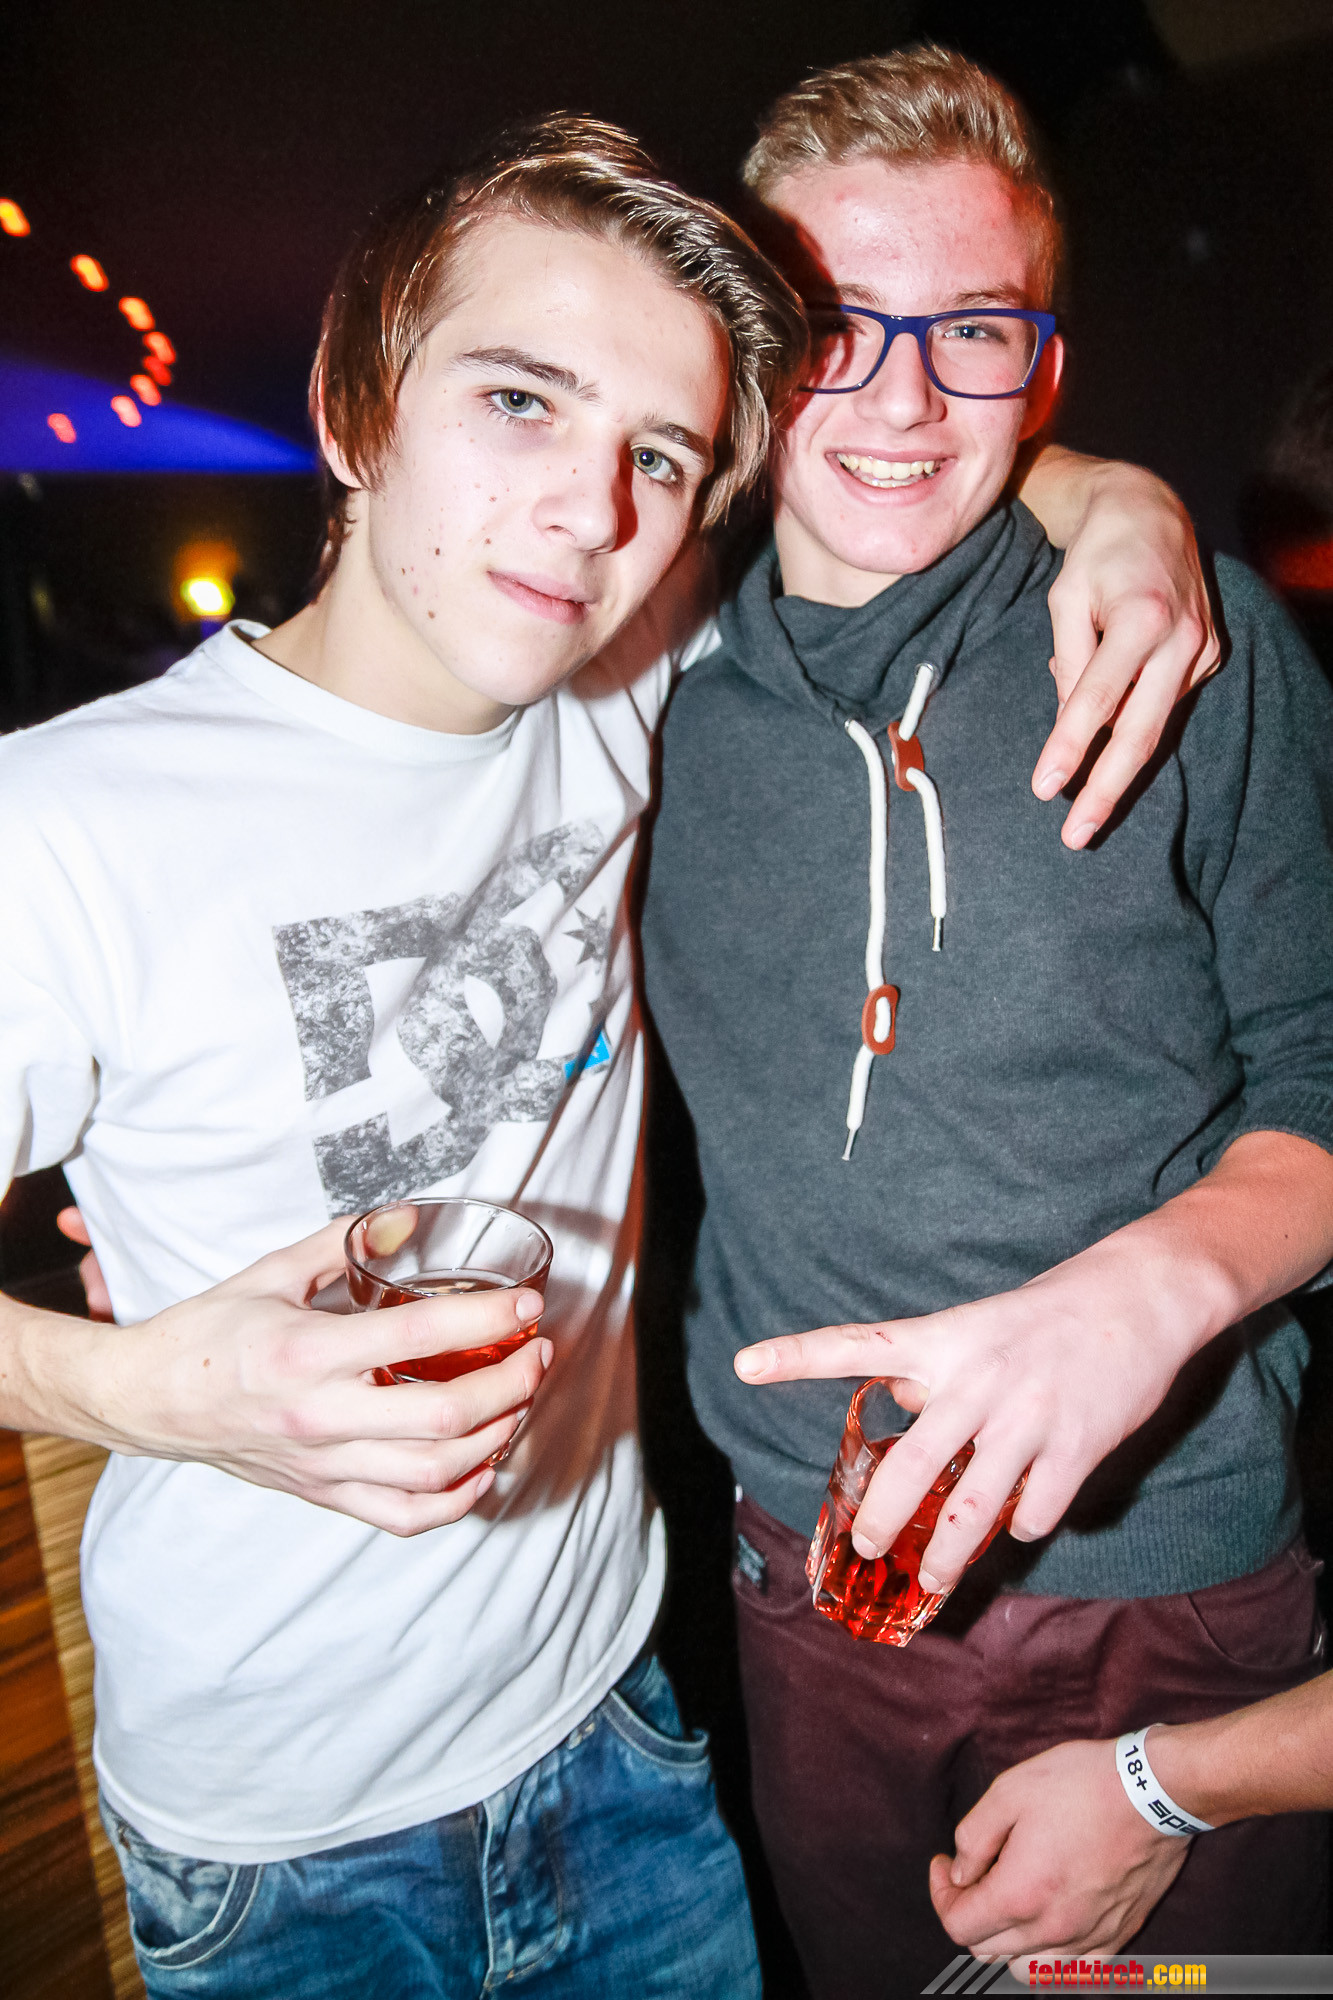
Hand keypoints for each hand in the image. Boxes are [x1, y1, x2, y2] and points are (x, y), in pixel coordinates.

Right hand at [25, 1219, 551, 1533]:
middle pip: (443, 1416)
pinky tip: (482, 1466)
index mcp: (308, 1352)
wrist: (147, 1401)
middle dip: (510, 1384)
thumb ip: (343, 1243)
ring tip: (520, 1400)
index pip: (419, 1337)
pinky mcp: (322, 1493)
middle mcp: (320, 1415)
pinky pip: (404, 1515)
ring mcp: (323, 1463)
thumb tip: (406, 1219)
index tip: (526, 1304)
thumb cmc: (208, 1334)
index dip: (487, 1318)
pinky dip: (455, 1499)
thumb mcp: (271, 1272)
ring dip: (496, 1437)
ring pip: (434, 1471)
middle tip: (537, 1352)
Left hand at [733, 1231, 1224, 1591]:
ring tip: (932, 1585)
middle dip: (882, 1520)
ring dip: (948, 1559)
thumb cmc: (1049, 1313)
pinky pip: (1037, 1512)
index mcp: (944, 1341)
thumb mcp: (976, 1326)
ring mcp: (1027, 1417)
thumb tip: (897, 1399)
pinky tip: (1020, 1525)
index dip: (797, 1355)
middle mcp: (977, 1381)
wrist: (1141, 1297)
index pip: (857, 1346)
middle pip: (911, 1466)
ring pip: (972, 1510)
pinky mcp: (1076, 1448)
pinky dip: (1024, 1528)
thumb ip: (933, 1367)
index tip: (743, 1364)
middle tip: (866, 1550)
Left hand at [930, 1739, 1188, 1958]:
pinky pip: (1072, 1972)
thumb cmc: (1084, 1784)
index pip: (958, 1925)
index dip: (941, 1894)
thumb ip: (974, 1837)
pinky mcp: (1116, 1937)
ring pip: (1025, 1968)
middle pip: (986, 1949)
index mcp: (1020, 1893)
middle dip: (969, 1912)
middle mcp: (1053, 1928)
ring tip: (1010, 1899)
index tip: (944, 1865)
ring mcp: (1088, 1938)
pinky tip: (1049, 1922)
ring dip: (1006, 1940)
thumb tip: (959, 1871)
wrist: (1153, 1791)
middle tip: (975, 1873)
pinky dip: (1050, 1956)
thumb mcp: (1010, 1790)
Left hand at [1033, 463, 1220, 850]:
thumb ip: (1068, 661)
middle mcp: (1182, 638)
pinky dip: (1131, 714)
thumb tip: (1069, 723)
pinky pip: (1161, 702)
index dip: (1070, 748)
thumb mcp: (1063, 598)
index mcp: (1143, 618)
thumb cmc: (1098, 556)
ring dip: (1115, 758)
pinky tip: (1113, 702)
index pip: (1097, 700)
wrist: (1152, 513)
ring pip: (1153, 724)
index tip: (1044, 791)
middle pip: (1142, 733)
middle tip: (1076, 838)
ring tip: (1082, 794)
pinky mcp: (1211, 657)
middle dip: (1106, 791)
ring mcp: (1203, 650)